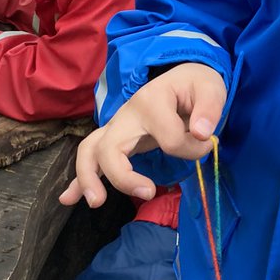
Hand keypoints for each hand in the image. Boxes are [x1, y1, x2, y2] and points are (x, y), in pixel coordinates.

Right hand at [59, 63, 226, 208]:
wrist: (183, 77)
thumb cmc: (195, 85)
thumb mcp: (211, 88)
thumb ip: (209, 109)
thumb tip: (201, 134)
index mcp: (151, 101)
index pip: (169, 139)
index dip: (192, 148)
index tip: (205, 144)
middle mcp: (127, 114)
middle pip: (109, 147)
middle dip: (121, 176)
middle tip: (147, 193)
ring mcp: (118, 126)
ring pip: (90, 150)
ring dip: (88, 177)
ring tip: (96, 202)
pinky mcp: (117, 138)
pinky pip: (91, 157)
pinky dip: (79, 179)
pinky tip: (68, 198)